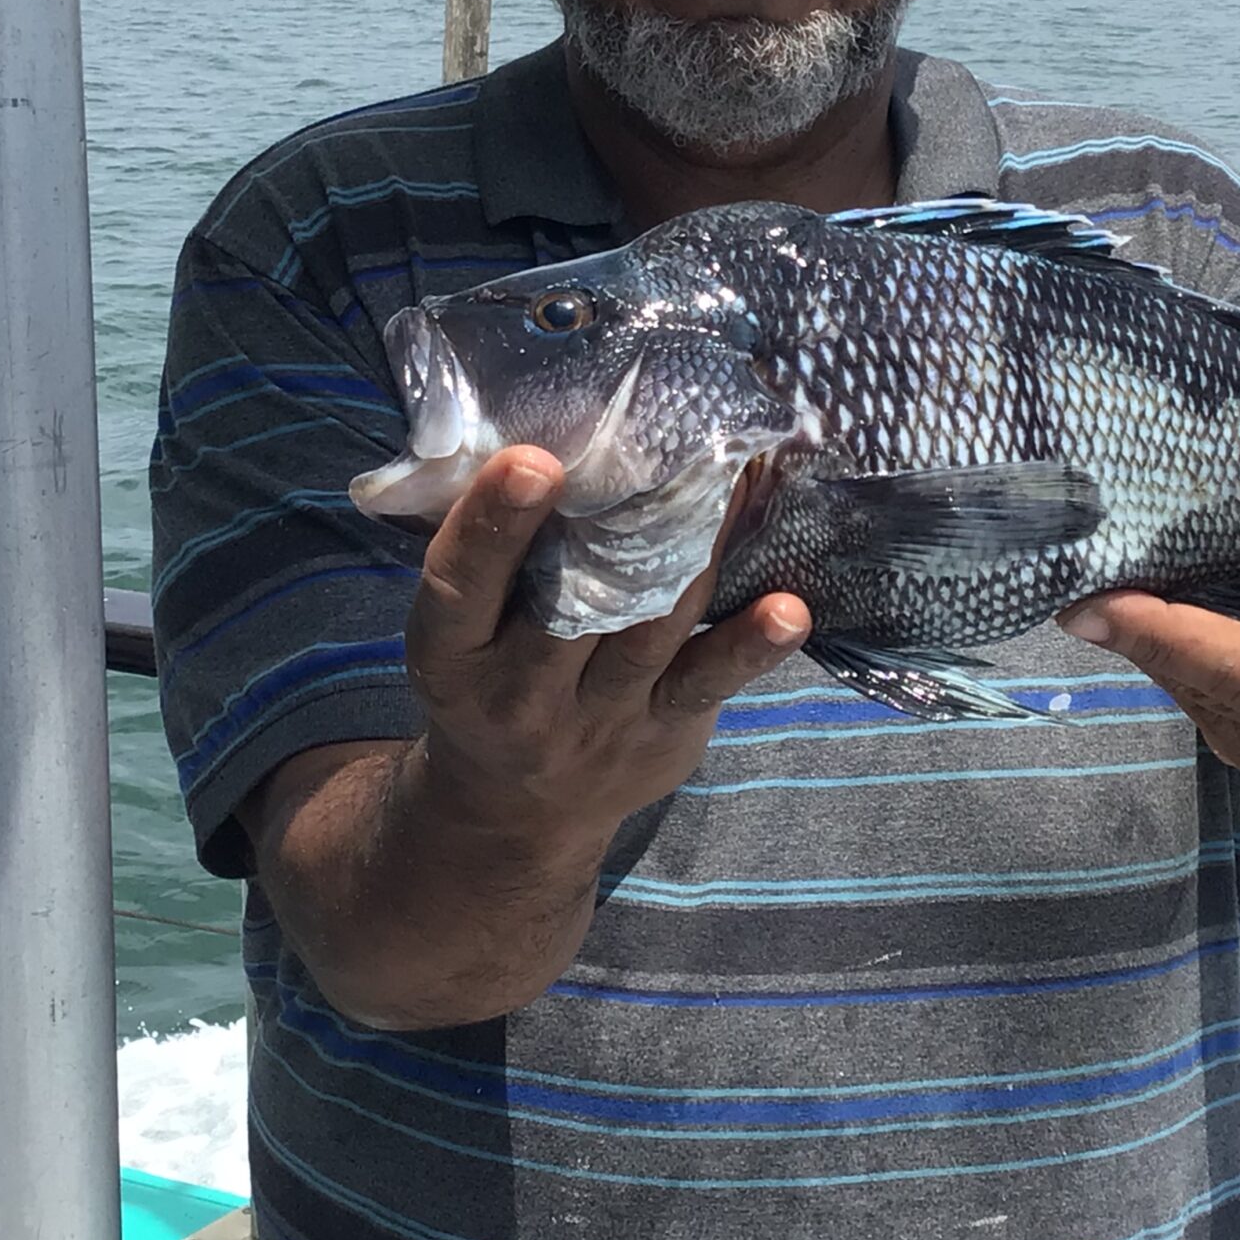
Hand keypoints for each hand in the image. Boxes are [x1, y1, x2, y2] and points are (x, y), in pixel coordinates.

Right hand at [406, 446, 810, 834]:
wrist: (516, 810)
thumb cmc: (488, 677)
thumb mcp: (459, 630)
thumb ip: (489, 555)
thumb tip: (531, 429)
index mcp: (450, 653)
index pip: (462, 583)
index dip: (495, 522)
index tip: (535, 460)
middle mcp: (518, 691)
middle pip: (570, 602)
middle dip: (619, 524)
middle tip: (671, 444)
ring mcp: (596, 717)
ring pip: (648, 626)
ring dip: (697, 552)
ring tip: (737, 478)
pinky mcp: (662, 731)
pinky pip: (707, 683)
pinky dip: (749, 646)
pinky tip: (789, 610)